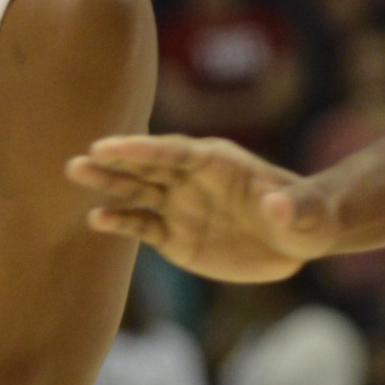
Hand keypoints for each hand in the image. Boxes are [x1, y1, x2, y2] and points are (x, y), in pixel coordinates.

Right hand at [67, 134, 327, 282]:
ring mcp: (180, 206)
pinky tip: (96, 221)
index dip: (142, 148)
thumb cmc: (307, 217)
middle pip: (147, 167)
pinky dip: (120, 222)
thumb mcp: (308, 214)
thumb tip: (277, 206)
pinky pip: (143, 227)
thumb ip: (293, 208)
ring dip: (108, 185)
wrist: (298, 238)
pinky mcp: (175, 236)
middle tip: (80, 160)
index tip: (109, 145)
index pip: (175, 151)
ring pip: (137, 191)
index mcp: (219, 162)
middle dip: (115, 162)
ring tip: (75, 174)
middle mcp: (192, 179)